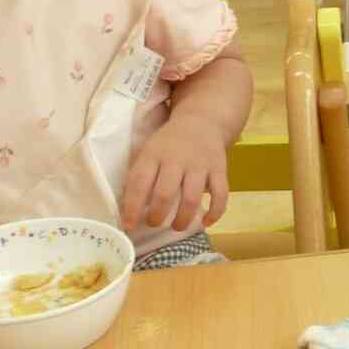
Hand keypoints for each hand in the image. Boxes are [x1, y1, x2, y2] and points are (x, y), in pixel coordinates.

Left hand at [120, 114, 229, 232]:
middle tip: (153, 223)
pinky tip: (206, 222)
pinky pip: (220, 194)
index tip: (128, 225)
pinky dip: (214, 212)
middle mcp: (176, 159)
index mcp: (154, 154)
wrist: (202, 121)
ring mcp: (200, 165)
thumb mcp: (149, 151)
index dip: (132, 207)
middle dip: (157, 216)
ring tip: (177, 226)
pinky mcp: (220, 169)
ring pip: (191, 198)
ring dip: (183, 219)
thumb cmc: (169, 143)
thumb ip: (140, 177)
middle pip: (165, 194)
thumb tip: (129, 210)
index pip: (139, 183)